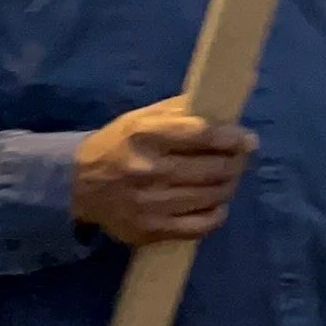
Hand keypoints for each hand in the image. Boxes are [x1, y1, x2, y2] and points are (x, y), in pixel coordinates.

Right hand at [72, 100, 256, 247]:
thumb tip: (228, 95)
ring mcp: (150, 204)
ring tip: (227, 177)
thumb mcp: (144, 117)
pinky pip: (200, 226)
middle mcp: (148, 169)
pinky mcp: (151, 230)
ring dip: (228, 186)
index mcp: (146, 135)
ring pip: (211, 196)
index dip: (232, 138)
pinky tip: (215, 203)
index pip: (201, 135)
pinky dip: (216, 214)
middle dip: (235, 162)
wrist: (79, 185)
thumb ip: (185, 109)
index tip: (246, 139)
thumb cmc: (121, 144)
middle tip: (239, 158)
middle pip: (213, 168)